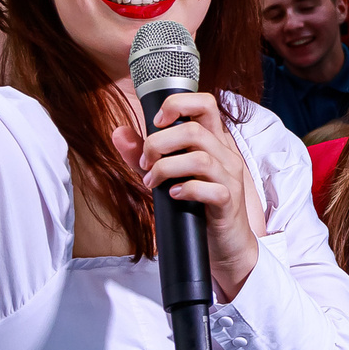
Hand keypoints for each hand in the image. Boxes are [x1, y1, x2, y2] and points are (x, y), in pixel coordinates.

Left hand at [135, 90, 266, 297]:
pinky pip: (210, 189)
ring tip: (152, 183)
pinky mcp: (229, 202)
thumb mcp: (168, 177)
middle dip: (159, 143)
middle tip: (145, 163)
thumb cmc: (197, 208)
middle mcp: (225, 155)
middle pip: (194, 130)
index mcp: (214, 142)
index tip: (155, 123)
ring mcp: (230, 178)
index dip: (178, 104)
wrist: (226, 246)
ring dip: (166, 169)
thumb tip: (119, 133)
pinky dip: (186, 190)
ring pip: (199, 158)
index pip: (205, 103)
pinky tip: (173, 196)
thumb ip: (144, 155)